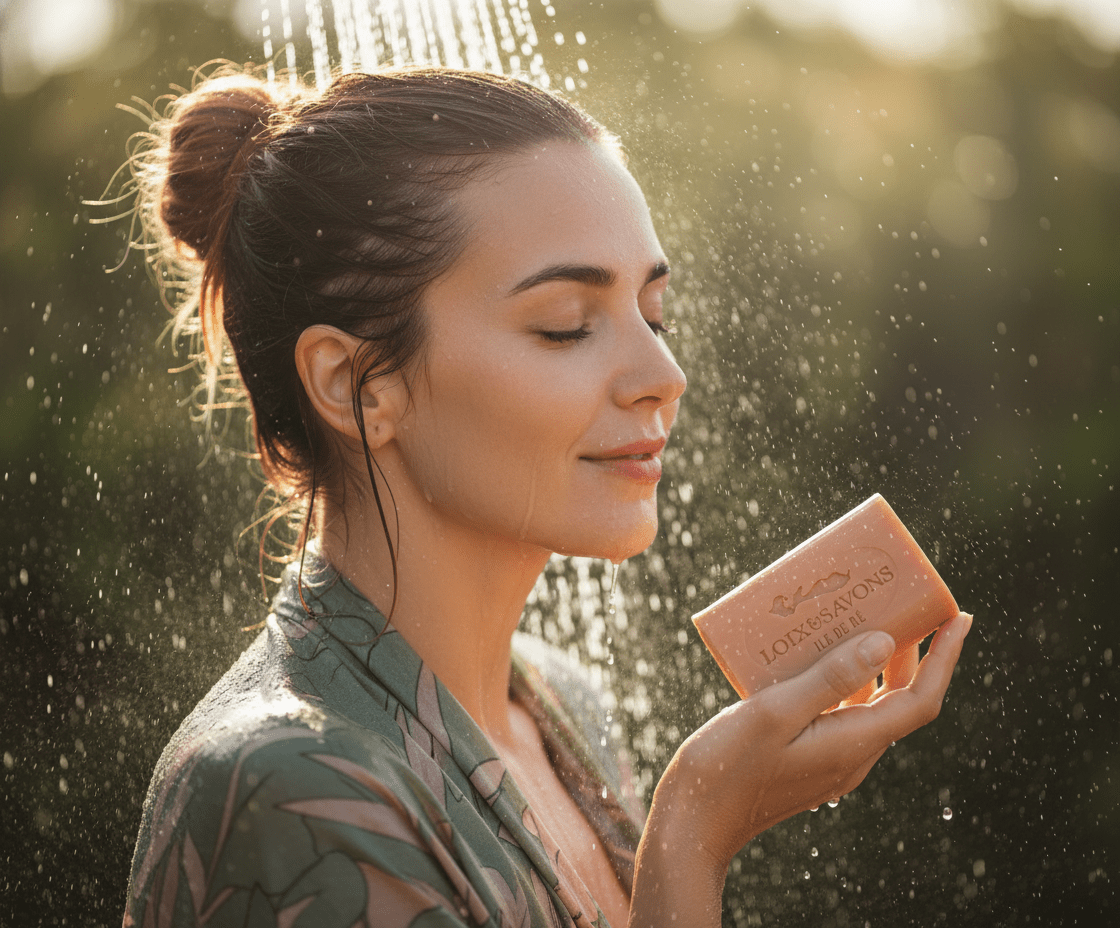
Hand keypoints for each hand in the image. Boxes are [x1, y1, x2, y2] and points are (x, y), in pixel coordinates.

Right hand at [629, 612, 971, 927]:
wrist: (694, 824)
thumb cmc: (727, 768)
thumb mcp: (774, 713)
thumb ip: (829, 679)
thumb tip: (883, 643)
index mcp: (852, 744)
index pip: (920, 700)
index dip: (945, 659)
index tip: (958, 619)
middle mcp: (852, 757)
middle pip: (899, 701)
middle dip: (913, 654)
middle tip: (908, 607)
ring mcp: (831, 763)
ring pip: (869, 707)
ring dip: (875, 665)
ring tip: (861, 620)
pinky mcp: (808, 762)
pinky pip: (840, 715)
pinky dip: (842, 682)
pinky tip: (814, 659)